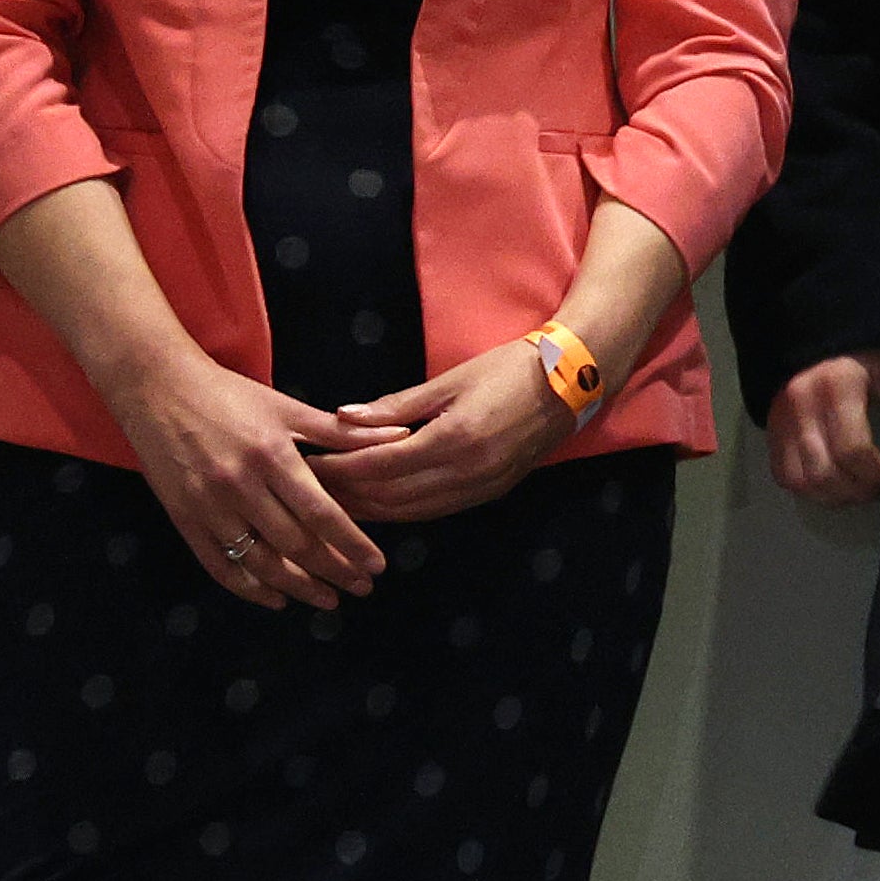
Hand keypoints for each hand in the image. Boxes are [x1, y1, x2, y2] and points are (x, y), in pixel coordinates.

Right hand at [120, 342, 378, 609]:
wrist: (155, 388)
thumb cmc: (228, 394)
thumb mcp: (287, 408)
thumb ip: (342, 433)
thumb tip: (402, 436)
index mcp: (271, 456)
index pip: (321, 513)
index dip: (352, 544)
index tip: (377, 566)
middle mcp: (238, 485)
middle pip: (294, 544)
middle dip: (333, 571)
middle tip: (362, 588)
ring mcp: (206, 505)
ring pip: (258, 561)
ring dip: (297, 587)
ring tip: (327, 599)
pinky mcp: (182, 517)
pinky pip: (218, 564)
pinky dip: (248, 587)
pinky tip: (275, 599)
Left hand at [317, 336, 574, 526]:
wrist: (574, 380)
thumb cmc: (510, 368)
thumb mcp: (450, 380)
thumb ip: (396, 405)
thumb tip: (342, 417)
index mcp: (453, 439)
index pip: (377, 465)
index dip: (337, 469)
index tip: (305, 463)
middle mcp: (467, 472)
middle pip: (389, 497)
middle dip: (344, 495)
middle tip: (307, 488)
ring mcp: (482, 487)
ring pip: (410, 512)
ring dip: (369, 510)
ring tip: (334, 502)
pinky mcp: (491, 492)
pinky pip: (435, 511)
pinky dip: (401, 511)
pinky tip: (378, 505)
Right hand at [767, 350, 879, 508]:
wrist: (830, 355)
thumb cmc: (875, 367)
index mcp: (838, 383)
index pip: (853, 450)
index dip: (879, 474)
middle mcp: (802, 402)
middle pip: (828, 472)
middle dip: (862, 490)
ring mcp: (781, 421)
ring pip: (806, 482)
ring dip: (840, 496)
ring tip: (865, 486)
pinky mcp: (773, 436)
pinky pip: (789, 480)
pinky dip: (816, 492)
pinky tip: (841, 483)